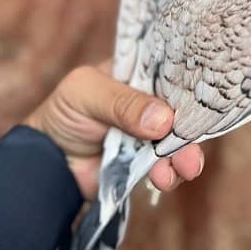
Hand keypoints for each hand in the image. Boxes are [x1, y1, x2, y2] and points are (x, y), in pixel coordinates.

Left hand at [24, 63, 203, 199]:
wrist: (46, 161)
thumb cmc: (64, 113)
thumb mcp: (86, 94)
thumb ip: (123, 103)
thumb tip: (165, 120)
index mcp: (137, 74)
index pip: (170, 73)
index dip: (188, 83)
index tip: (204, 94)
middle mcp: (149, 102)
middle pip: (180, 109)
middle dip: (191, 126)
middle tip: (196, 141)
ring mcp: (149, 133)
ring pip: (177, 141)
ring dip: (185, 154)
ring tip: (186, 167)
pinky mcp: (144, 161)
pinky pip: (165, 165)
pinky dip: (170, 172)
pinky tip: (164, 177)